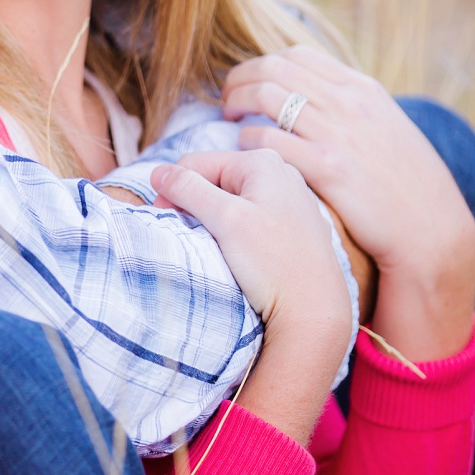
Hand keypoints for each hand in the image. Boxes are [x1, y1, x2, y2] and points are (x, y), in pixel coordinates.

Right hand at [152, 148, 352, 444]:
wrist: (316, 312)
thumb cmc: (272, 263)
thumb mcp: (225, 220)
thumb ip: (188, 189)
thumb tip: (158, 172)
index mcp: (262, 162)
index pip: (196, 163)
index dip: (174, 190)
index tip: (168, 222)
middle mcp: (281, 171)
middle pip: (215, 178)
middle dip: (196, 204)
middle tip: (194, 236)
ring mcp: (292, 197)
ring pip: (233, 198)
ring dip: (216, 219)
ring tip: (219, 247)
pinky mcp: (296, 224)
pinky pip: (254, 215)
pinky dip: (238, 229)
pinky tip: (243, 254)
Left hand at [222, 44, 474, 360]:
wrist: (431, 229)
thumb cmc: (406, 185)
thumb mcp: (386, 128)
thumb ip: (352, 107)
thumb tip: (314, 94)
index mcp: (362, 89)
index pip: (296, 55)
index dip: (262, 64)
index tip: (249, 81)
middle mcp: (349, 103)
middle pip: (273, 69)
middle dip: (241, 79)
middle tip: (227, 99)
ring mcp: (338, 134)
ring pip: (264, 97)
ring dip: (236, 105)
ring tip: (227, 120)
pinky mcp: (328, 169)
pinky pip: (268, 140)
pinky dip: (246, 140)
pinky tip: (243, 151)